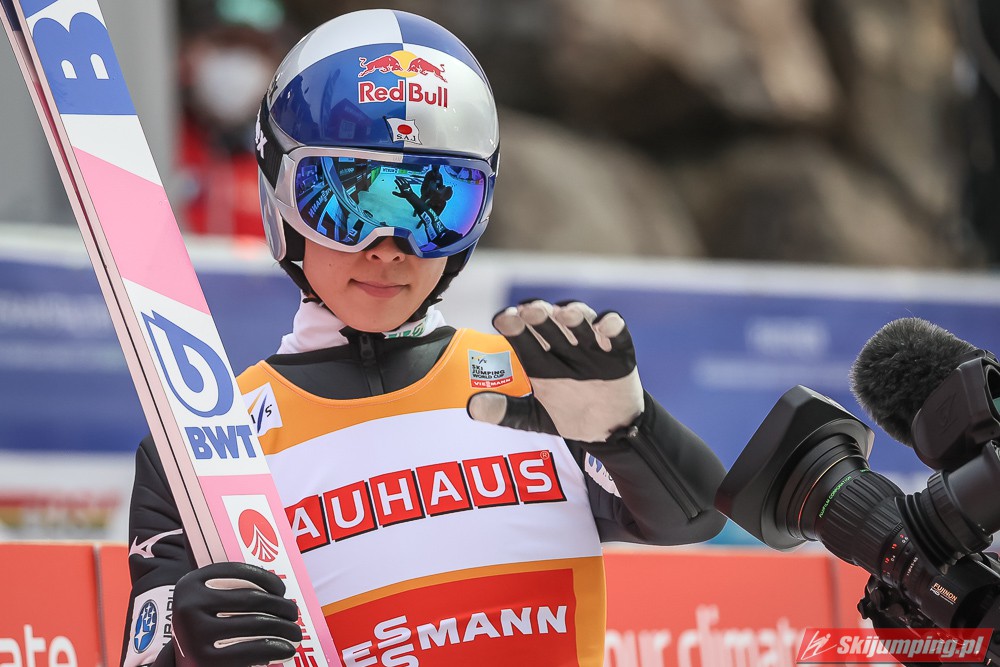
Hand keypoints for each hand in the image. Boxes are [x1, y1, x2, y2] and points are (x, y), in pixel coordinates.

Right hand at [170, 562, 300, 666]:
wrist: (182, 662)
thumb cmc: (202, 627)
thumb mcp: (205, 602)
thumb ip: (230, 589)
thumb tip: (278, 591)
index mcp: (190, 583)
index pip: (239, 572)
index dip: (267, 579)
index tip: (281, 589)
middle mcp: (189, 605)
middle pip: (252, 599)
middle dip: (281, 606)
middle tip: (293, 613)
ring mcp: (195, 633)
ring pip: (257, 623)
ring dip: (284, 628)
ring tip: (294, 632)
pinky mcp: (205, 659)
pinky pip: (252, 649)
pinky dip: (275, 647)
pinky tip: (286, 648)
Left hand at [467, 300, 643, 442]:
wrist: (609, 430)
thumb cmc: (569, 415)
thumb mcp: (534, 417)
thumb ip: (506, 412)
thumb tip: (472, 407)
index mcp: (539, 360)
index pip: (522, 335)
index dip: (512, 324)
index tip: (503, 319)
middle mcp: (563, 347)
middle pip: (549, 324)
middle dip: (540, 315)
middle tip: (529, 310)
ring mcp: (591, 347)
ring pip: (581, 323)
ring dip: (574, 315)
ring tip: (565, 313)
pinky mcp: (618, 353)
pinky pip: (617, 334)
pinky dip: (612, 326)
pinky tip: (604, 326)